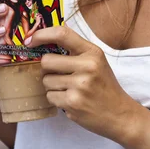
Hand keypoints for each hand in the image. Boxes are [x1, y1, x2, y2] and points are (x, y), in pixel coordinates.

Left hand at [26, 26, 142, 143]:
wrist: (119, 114)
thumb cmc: (104, 85)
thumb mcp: (97, 61)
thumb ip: (76, 50)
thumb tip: (46, 38)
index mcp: (92, 52)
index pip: (62, 34)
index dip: (41, 35)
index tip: (30, 40)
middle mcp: (87, 66)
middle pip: (46, 61)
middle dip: (47, 69)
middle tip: (59, 74)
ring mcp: (79, 85)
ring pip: (46, 80)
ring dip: (52, 86)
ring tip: (70, 90)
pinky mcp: (72, 103)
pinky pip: (50, 96)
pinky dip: (56, 99)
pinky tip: (71, 100)